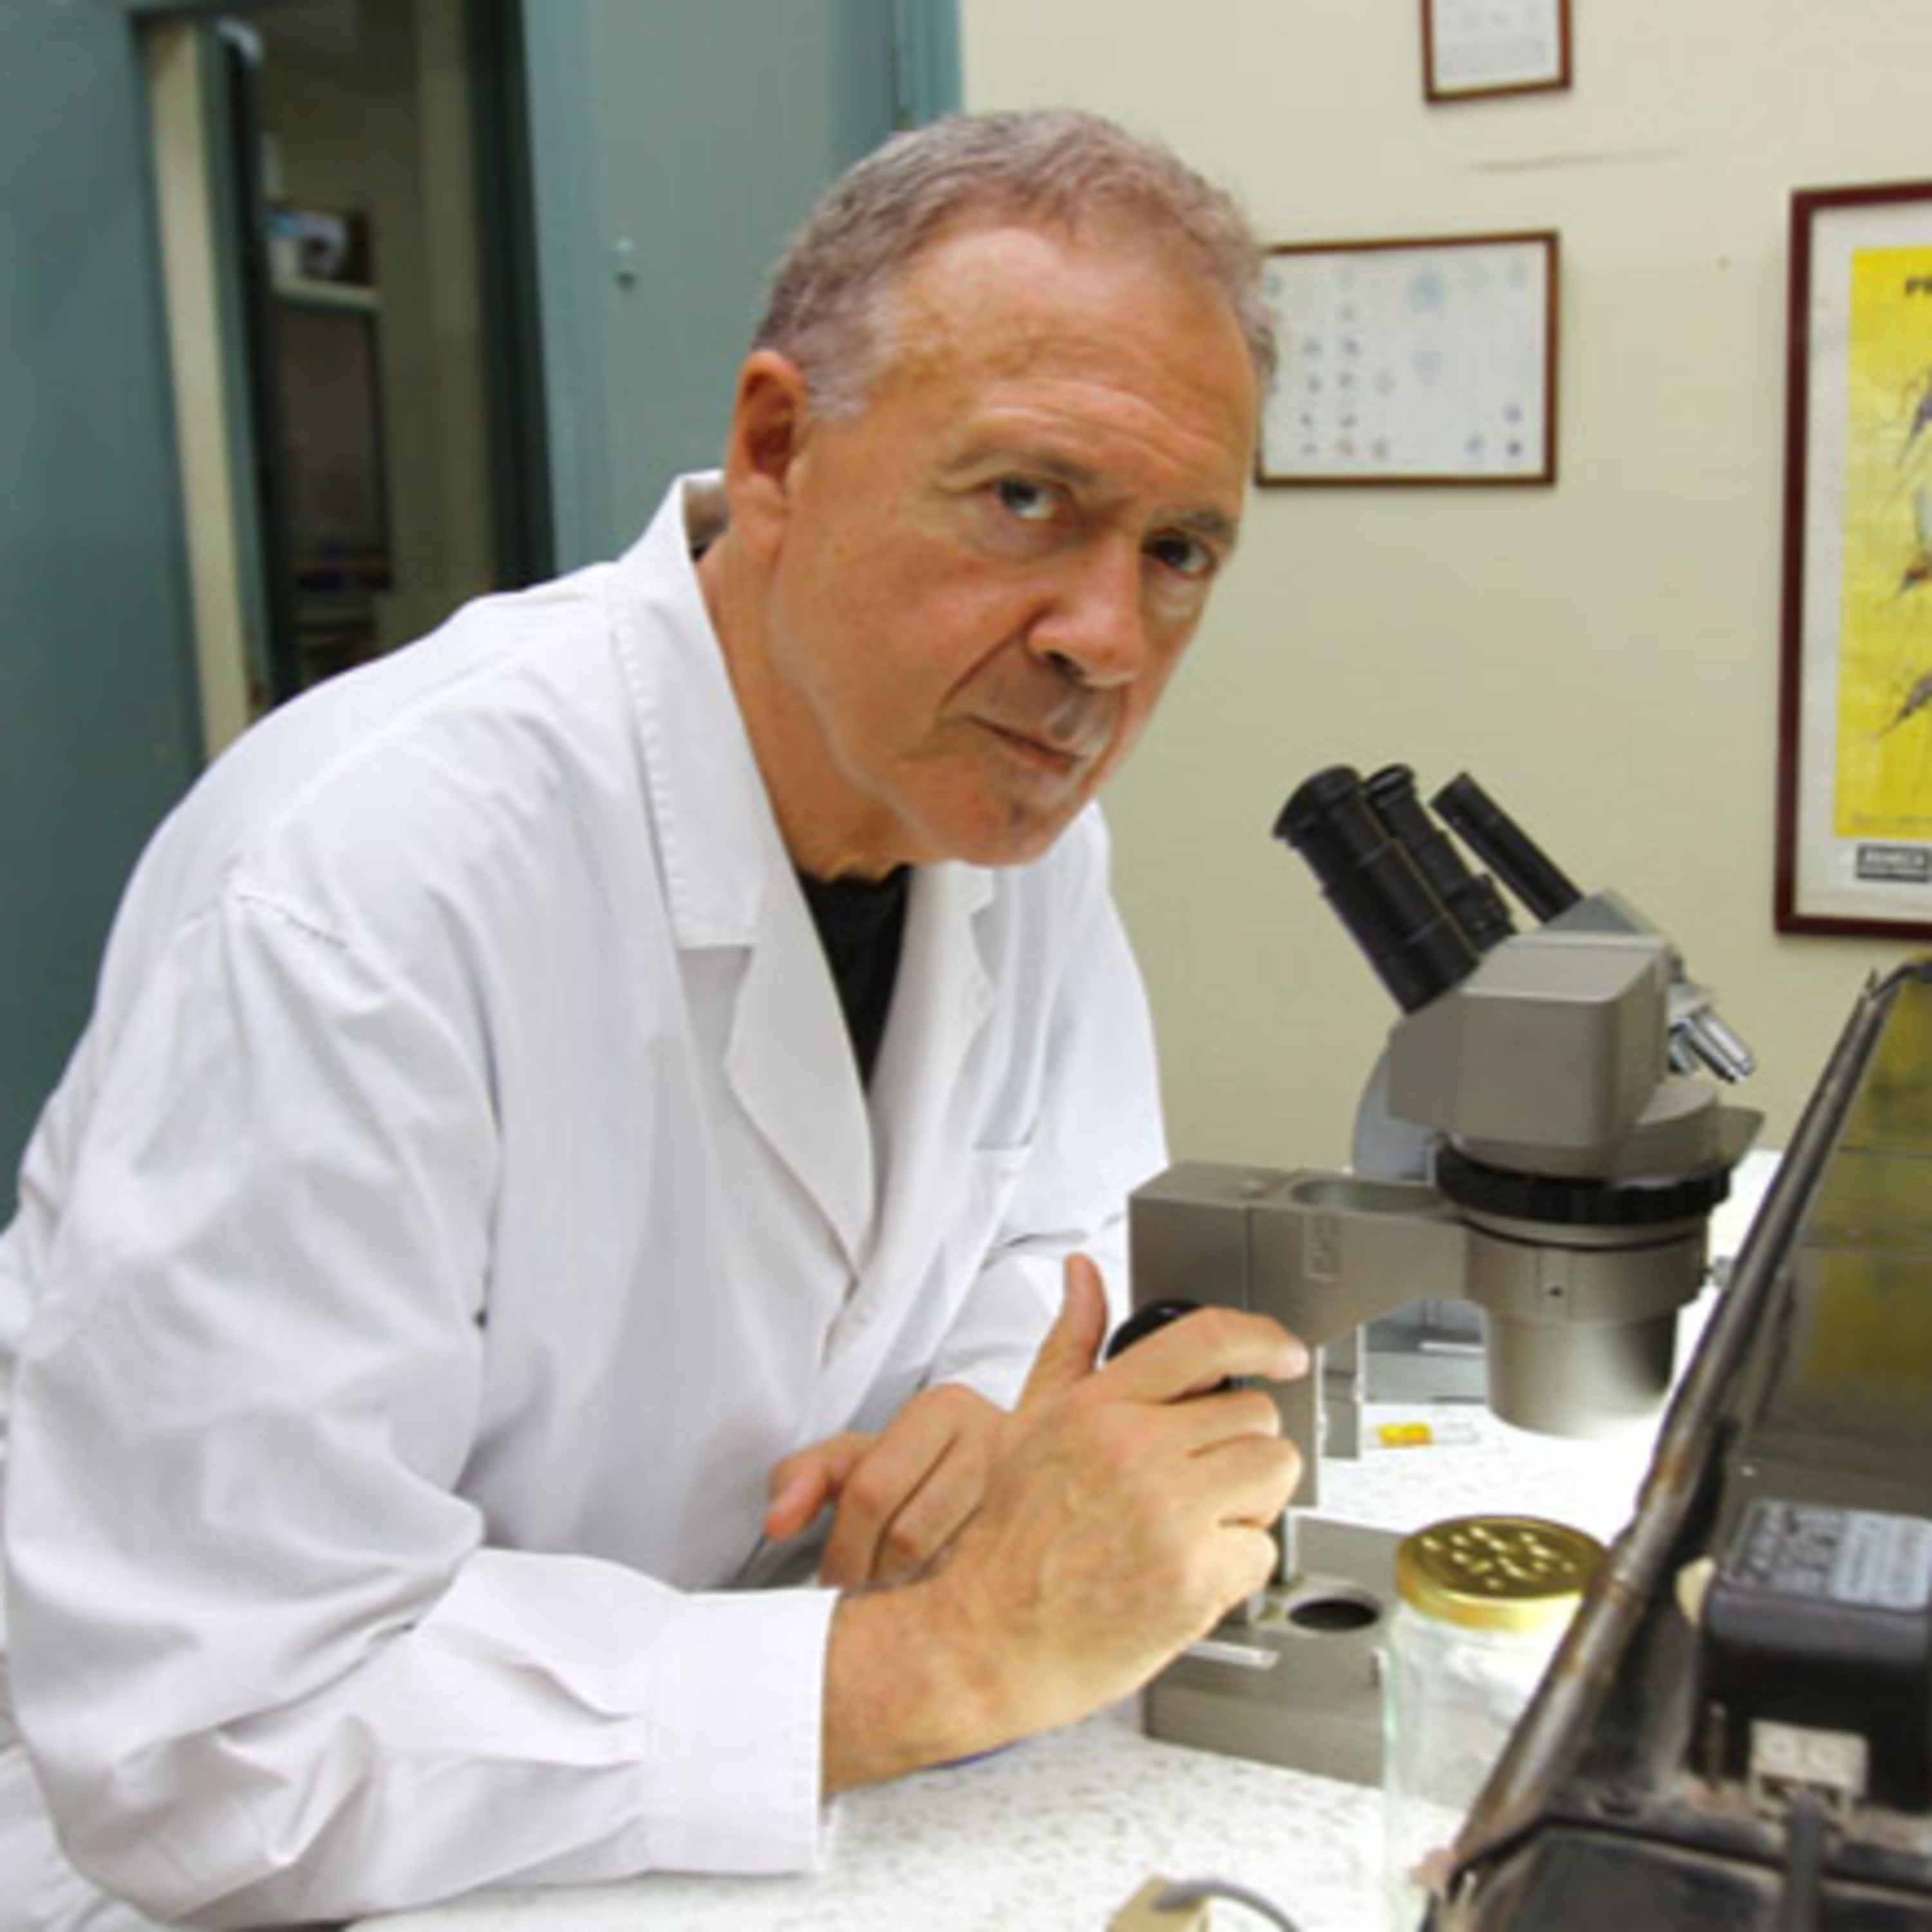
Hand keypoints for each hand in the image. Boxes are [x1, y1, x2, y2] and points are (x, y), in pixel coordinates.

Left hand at [763, 1383, 1004, 1588]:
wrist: (985, 1466)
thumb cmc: (906, 1464)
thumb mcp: (850, 1458)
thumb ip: (802, 1478)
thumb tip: (776, 1524)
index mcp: (942, 1410)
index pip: (872, 1491)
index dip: (842, 1547)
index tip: (830, 1578)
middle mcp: (992, 1443)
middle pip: (910, 1535)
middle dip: (870, 1574)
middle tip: (855, 1594)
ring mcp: (1025, 1490)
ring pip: (948, 1566)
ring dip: (906, 1592)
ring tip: (888, 1593)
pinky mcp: (1039, 1535)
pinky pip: (981, 1583)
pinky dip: (944, 1599)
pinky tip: (929, 1598)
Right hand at [822, 1254, 1307, 1789]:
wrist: (991, 1638)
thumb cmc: (1011, 1537)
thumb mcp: (1030, 1422)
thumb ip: (1069, 1344)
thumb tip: (1083, 1277)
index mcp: (1100, 1407)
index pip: (1205, 1340)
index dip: (1261, 1337)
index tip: (1284, 1353)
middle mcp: (1136, 1451)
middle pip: (1254, 1412)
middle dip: (1238, 1444)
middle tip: (1198, 1477)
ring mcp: (1169, 1514)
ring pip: (1273, 1472)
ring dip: (1250, 1499)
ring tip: (1198, 1520)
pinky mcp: (1194, 1577)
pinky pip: (1263, 1548)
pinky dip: (1236, 1566)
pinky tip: (1187, 1569)